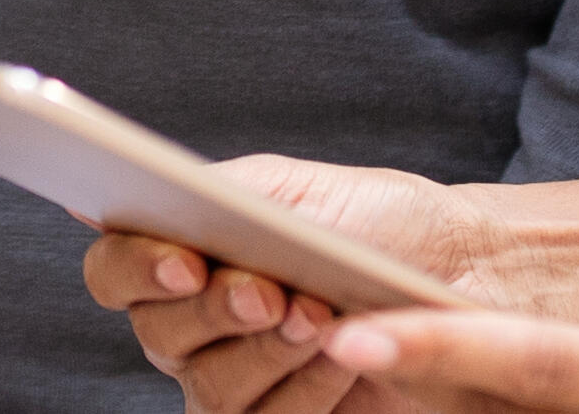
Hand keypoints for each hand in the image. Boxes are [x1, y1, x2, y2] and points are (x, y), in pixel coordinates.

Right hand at [85, 156, 514, 413]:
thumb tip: (131, 192)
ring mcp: (235, 379)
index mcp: (181, 257)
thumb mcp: (293, 191)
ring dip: (267, 350)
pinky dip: (306, 389)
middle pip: (157, 334)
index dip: (136, 269)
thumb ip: (214, 191)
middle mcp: (194, 326)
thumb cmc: (376, 222)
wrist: (463, 270)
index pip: (114, 271)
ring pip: (210, 387)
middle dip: (215, 312)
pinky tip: (342, 358)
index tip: (186, 262)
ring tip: (319, 316)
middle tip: (270, 293)